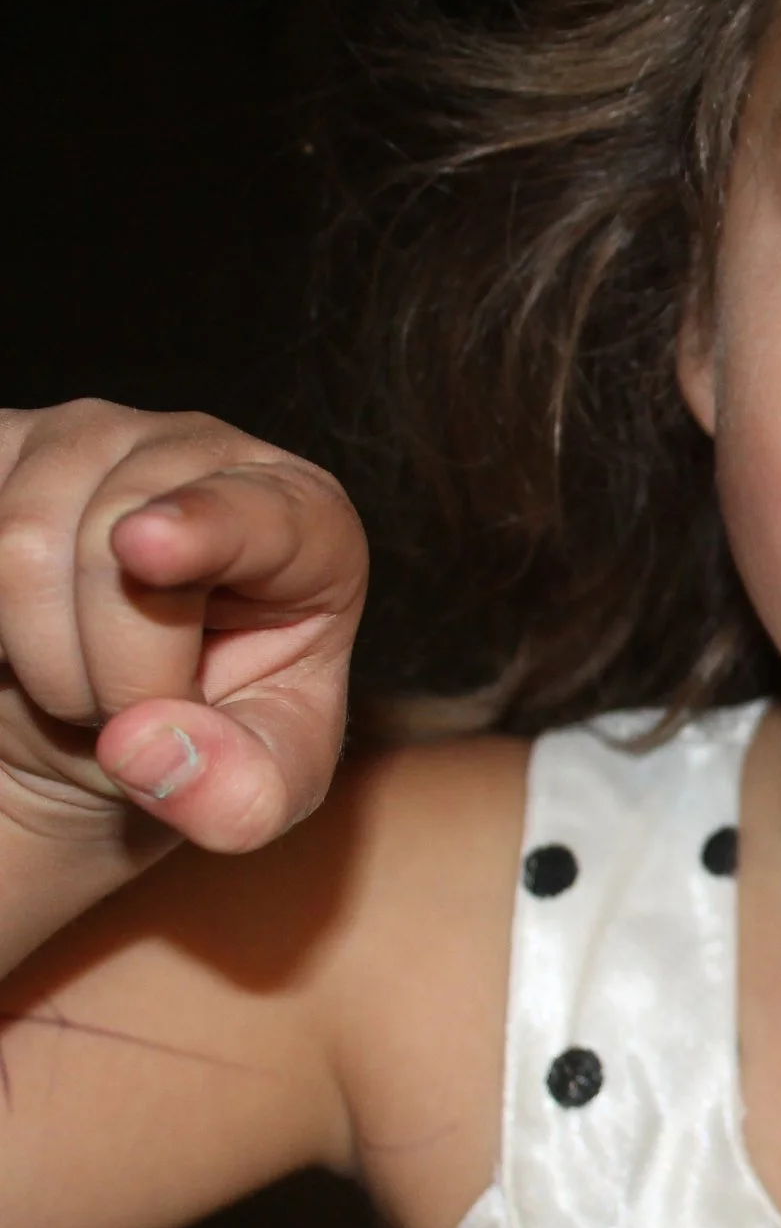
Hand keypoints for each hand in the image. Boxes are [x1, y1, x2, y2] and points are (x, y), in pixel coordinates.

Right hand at [0, 400, 366, 856]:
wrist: (120, 715)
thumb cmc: (222, 733)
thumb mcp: (265, 788)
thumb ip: (241, 791)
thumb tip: (149, 748)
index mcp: (304, 520)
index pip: (255, 514)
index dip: (201, 528)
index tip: (148, 548)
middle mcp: (198, 451)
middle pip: (110, 556)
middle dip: (113, 676)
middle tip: (135, 706)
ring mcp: (86, 436)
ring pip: (18, 547)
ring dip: (41, 658)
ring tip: (85, 672)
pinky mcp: (0, 446)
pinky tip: (19, 639)